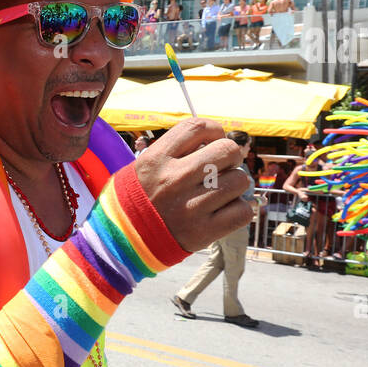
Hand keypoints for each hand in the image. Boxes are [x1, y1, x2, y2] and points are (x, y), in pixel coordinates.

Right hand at [126, 118, 255, 251]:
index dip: (214, 130)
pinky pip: (242, 211)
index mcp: (157, 160)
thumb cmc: (142, 198)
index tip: (214, 140)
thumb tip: (220, 142)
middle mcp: (174, 180)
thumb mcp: (147, 166)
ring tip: (219, 192)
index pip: (198, 127)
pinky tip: (224, 210)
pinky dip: (239, 209)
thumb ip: (178, 150)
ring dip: (234, 185)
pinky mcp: (203, 231)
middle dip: (230, 157)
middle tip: (222, 168)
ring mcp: (190, 206)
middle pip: (227, 150)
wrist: (125, 238)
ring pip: (240, 180)